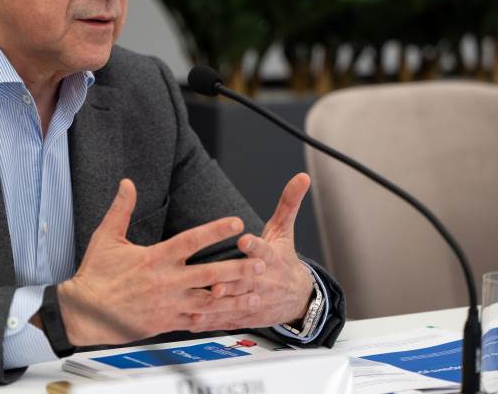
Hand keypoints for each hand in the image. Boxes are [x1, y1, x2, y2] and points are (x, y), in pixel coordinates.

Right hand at [57, 179, 266, 345]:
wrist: (85, 311)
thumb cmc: (96, 274)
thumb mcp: (106, 236)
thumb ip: (121, 209)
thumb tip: (127, 184)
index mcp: (155, 257)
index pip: (192, 240)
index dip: (216, 230)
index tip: (237, 223)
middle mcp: (166, 281)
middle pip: (210, 273)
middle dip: (238, 268)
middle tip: (260, 263)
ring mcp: (168, 304)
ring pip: (209, 300)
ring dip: (235, 296)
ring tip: (257, 291)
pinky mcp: (166, 322)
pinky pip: (197, 319)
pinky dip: (216, 317)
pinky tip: (233, 315)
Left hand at [188, 173, 315, 332]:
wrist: (298, 297)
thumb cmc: (284, 259)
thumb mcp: (285, 231)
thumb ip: (289, 204)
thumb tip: (302, 176)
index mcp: (271, 258)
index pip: (264, 250)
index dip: (255, 246)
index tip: (245, 240)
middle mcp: (263, 280)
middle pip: (247, 279)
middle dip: (234, 278)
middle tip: (218, 278)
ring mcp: (255, 299)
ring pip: (237, 301)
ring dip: (223, 301)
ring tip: (206, 298)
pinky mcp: (246, 315)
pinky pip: (228, 318)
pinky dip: (213, 320)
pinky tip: (195, 319)